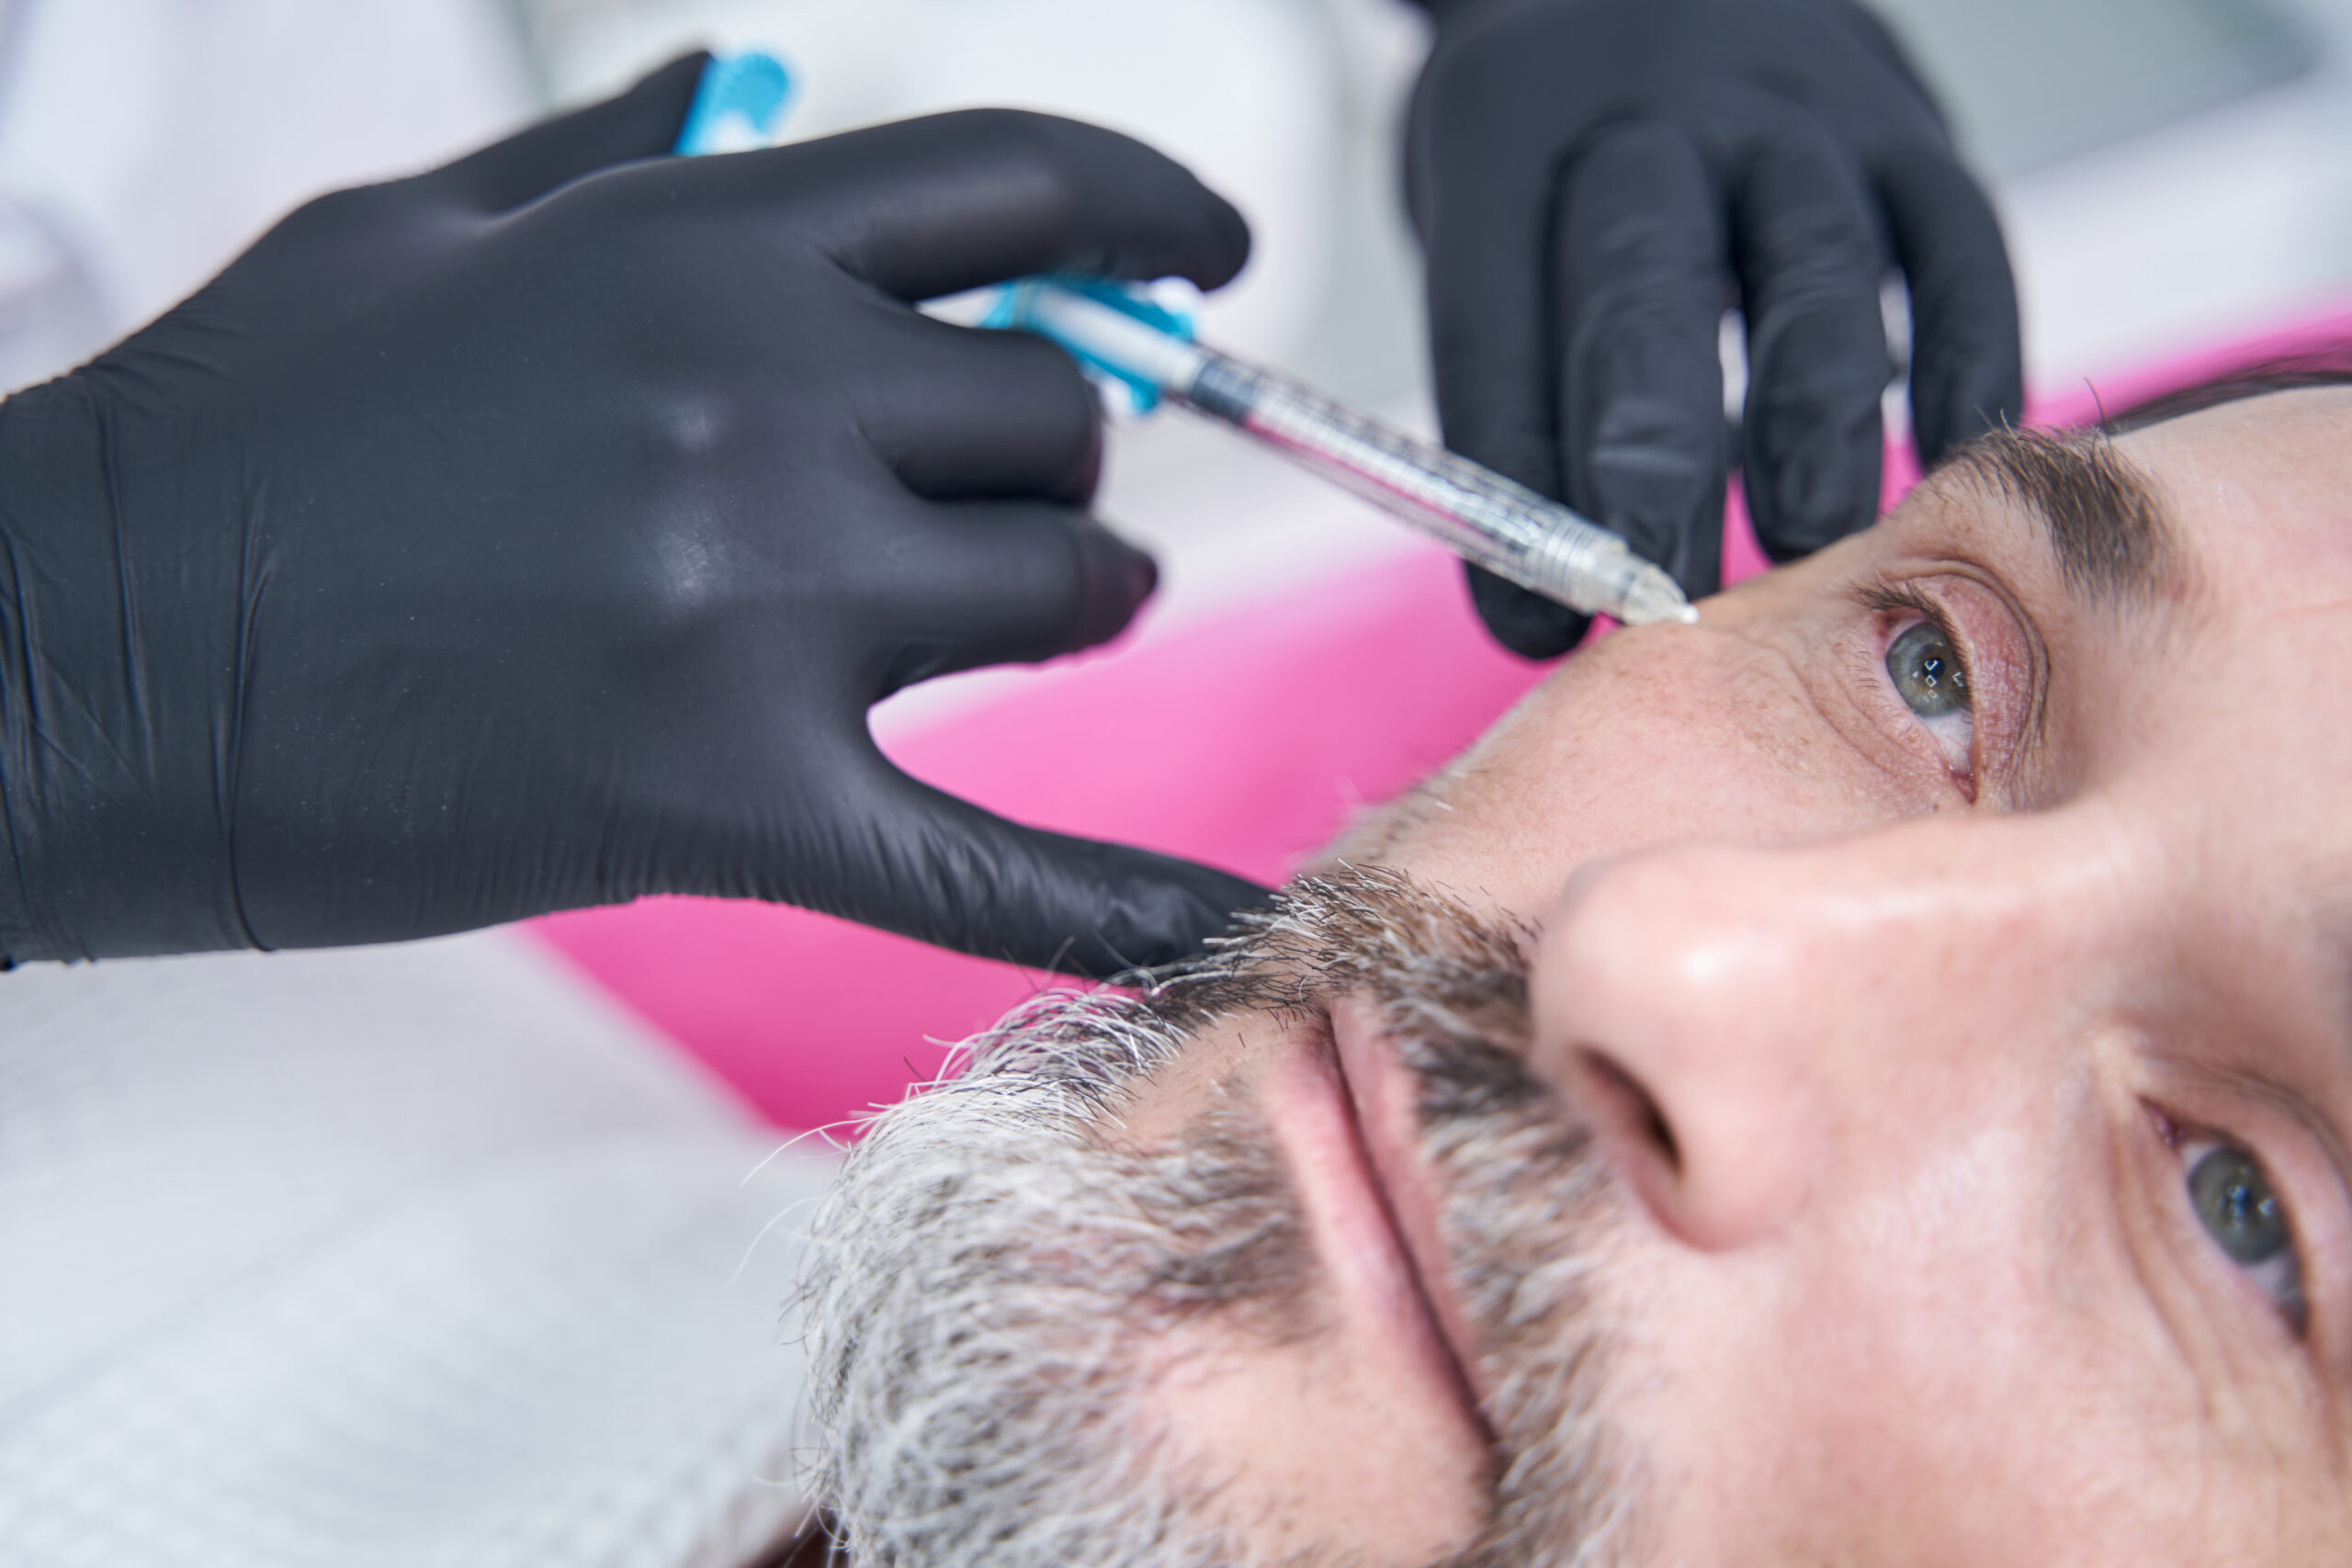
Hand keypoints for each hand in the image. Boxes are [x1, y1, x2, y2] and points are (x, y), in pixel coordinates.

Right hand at [0, 57, 1264, 975]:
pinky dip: (1125, 904)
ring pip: (1063, 594)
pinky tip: (1231, 928)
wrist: (76, 655)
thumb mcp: (421, 226)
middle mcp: (763, 396)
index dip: (1153, 219)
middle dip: (1057, 468)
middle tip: (1013, 514)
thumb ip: (623, 157)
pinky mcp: (728, 797)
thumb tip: (758, 91)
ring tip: (1024, 621)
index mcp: (700, 242)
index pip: (1020, 190)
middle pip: (1056, 425)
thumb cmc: (236, 433)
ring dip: (1070, 606)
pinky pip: (992, 864)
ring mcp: (756, 602)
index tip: (1212, 265)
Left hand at [1405, 0, 2022, 655]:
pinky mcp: (1910, 126)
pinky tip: (1942, 470)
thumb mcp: (1484, 239)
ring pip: (1816, 274)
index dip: (1517, 493)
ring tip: (1807, 551)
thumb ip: (1515, 393)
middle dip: (1660, 465)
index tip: (1538, 618)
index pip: (1496, 332)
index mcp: (1504, 140)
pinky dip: (1962, 369)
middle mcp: (1650, 108)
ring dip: (1815, 432)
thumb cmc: (1555, 158)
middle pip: (1650, 290)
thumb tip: (1547, 609)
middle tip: (1670, 595)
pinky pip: (1959, 250)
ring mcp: (1792, 108)